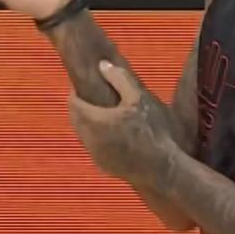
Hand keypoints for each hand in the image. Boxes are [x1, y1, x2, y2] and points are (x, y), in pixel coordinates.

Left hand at [68, 61, 175, 186]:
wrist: (161, 169)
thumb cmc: (151, 130)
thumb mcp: (138, 98)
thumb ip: (119, 79)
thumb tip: (102, 65)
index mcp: (94, 119)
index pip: (73, 102)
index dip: (76, 92)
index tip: (86, 84)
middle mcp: (88, 138)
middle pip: (75, 118)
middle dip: (81, 106)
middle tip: (95, 97)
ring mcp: (95, 154)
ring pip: (83, 134)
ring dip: (88, 123)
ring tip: (105, 114)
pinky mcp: (103, 166)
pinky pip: (93, 146)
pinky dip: (96, 137)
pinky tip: (114, 133)